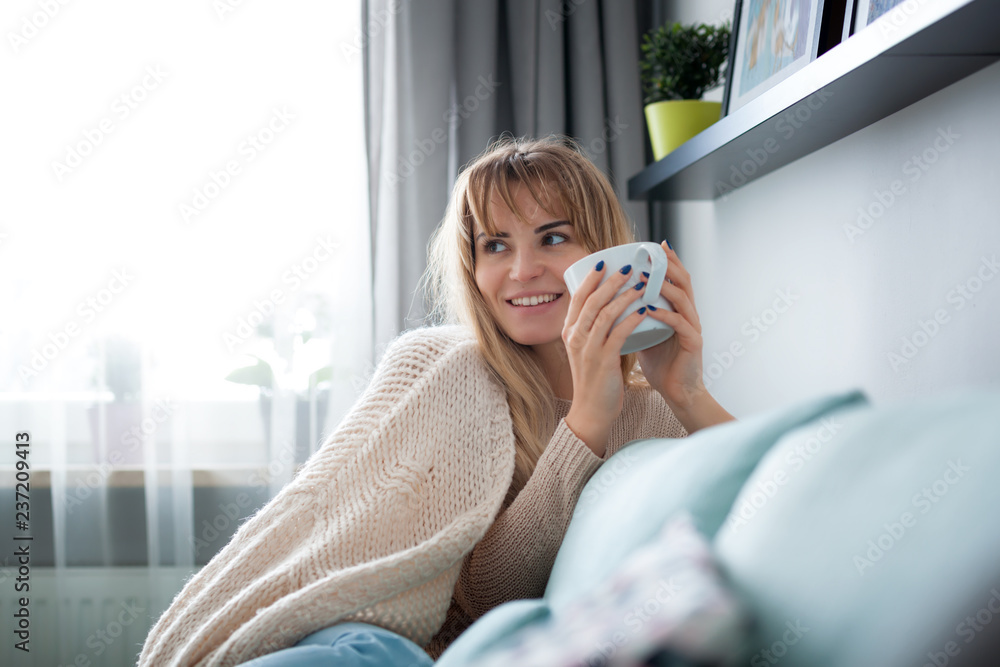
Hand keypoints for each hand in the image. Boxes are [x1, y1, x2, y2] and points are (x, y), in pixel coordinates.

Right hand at [561, 261, 647, 455]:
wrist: (591, 412)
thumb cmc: (594, 381)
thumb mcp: (587, 351)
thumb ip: (594, 330)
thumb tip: (608, 308)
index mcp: (569, 333)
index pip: (577, 299)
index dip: (590, 279)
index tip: (603, 263)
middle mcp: (575, 338)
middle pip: (591, 301)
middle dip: (610, 281)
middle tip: (628, 268)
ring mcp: (587, 349)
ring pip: (605, 313)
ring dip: (625, 296)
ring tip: (642, 285)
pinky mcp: (603, 361)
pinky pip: (618, 333)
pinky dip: (632, 319)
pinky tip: (645, 310)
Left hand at [635, 242, 709, 412]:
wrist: (677, 392)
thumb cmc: (660, 362)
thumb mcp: (645, 332)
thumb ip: (636, 315)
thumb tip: (612, 300)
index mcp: (679, 310)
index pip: (676, 279)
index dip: (669, 261)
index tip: (654, 245)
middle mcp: (689, 314)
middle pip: (684, 281)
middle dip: (669, 265)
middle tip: (654, 252)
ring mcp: (693, 327)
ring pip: (683, 299)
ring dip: (664, 286)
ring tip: (646, 277)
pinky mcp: (693, 343)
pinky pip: (680, 324)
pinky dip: (664, 314)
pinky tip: (649, 309)